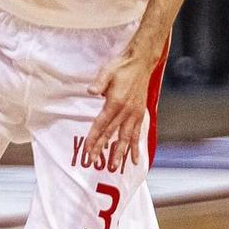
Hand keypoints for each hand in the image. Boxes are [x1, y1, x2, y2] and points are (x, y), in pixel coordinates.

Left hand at [84, 34, 162, 173]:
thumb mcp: (107, 71)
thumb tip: (90, 91)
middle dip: (102, 149)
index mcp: (116, 102)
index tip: (87, 150)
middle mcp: (126, 111)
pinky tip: (135, 159)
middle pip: (112, 134)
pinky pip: (138, 133)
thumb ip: (99, 83)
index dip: (94, 138)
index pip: (102, 124)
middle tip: (94, 162)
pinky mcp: (140, 113)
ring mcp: (135, 113)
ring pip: (126, 137)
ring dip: (120, 153)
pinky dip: (135, 146)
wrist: (141, 61)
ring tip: (115, 166)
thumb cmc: (122, 66)